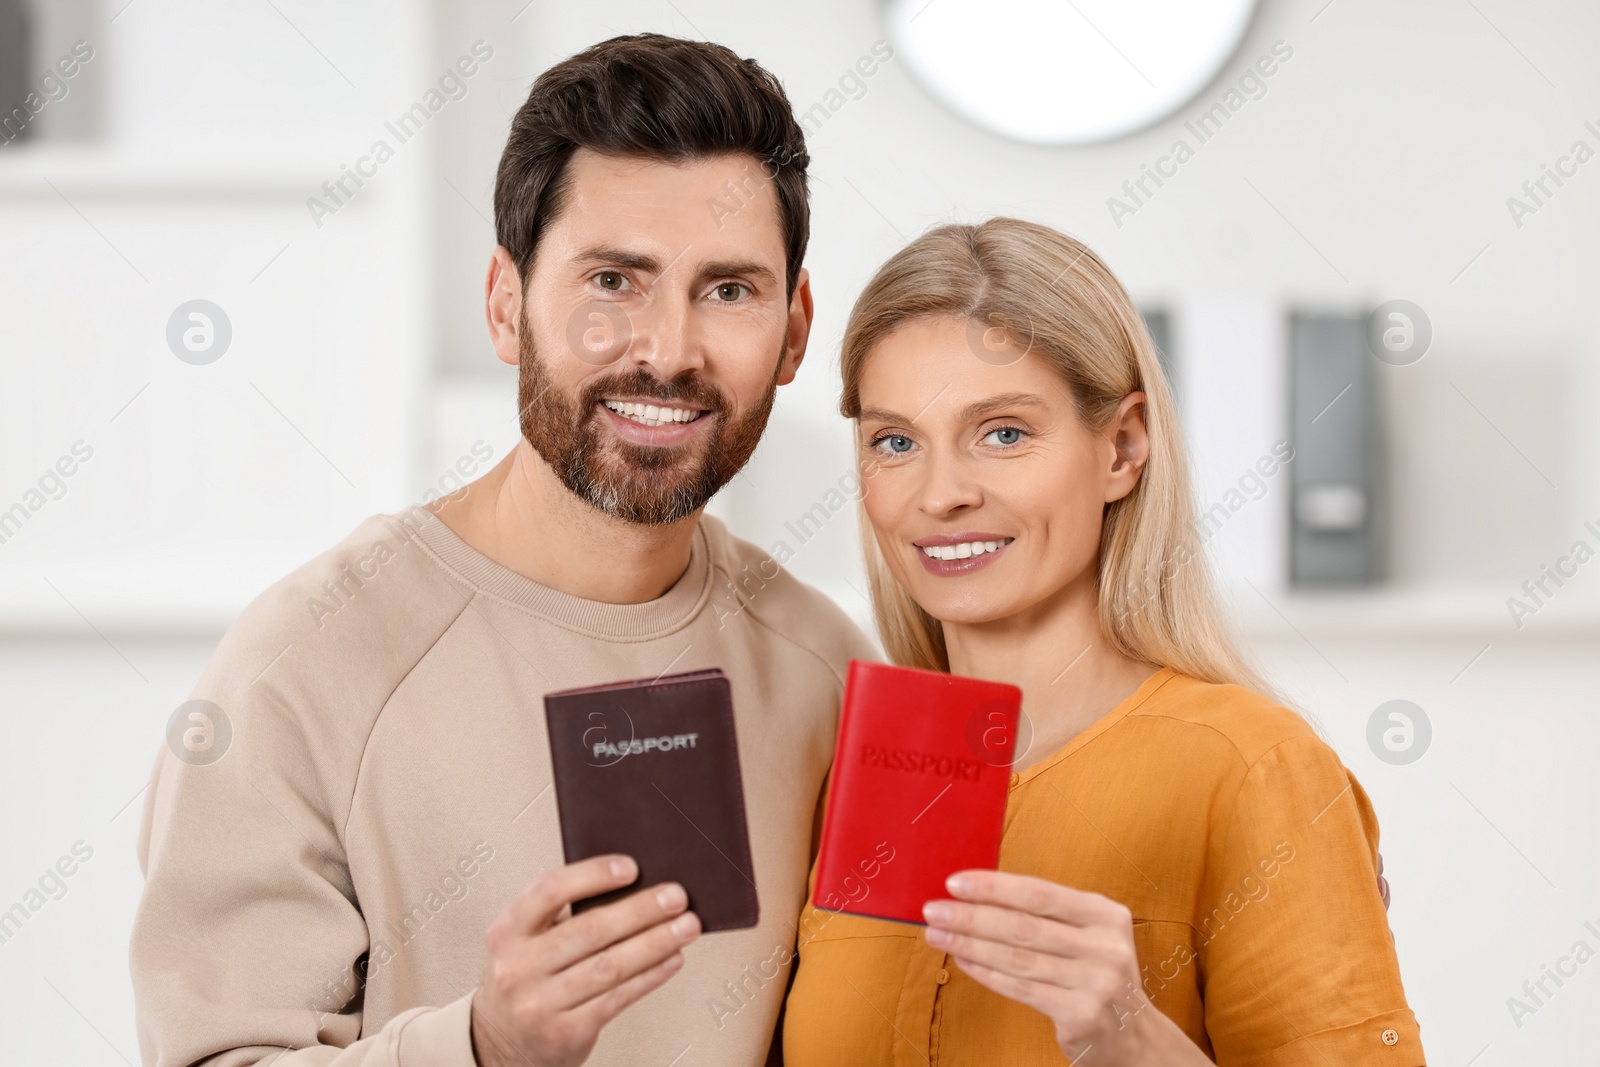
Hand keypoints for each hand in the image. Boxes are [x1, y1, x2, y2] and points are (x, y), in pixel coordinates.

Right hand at [471, 855, 700, 1066]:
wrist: (501, 1041)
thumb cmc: (526, 975)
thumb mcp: (526, 939)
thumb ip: (564, 913)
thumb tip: (636, 885)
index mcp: (506, 932)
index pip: (549, 891)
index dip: (592, 875)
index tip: (632, 868)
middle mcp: (518, 968)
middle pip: (590, 930)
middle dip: (641, 910)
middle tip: (677, 897)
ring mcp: (540, 1004)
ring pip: (610, 966)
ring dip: (656, 943)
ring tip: (687, 927)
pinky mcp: (566, 1033)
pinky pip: (618, 998)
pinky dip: (651, 975)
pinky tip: (672, 959)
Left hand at [922, 870, 1206, 1065]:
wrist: (1133, 1036)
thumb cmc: (1095, 974)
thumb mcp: (1087, 934)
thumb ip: (1045, 915)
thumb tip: (978, 896)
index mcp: (1106, 914)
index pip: (1040, 893)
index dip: (994, 887)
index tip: (955, 883)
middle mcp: (1106, 946)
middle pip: (1024, 926)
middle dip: (972, 916)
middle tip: (933, 909)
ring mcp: (1096, 982)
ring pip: (1018, 958)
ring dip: (970, 944)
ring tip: (937, 934)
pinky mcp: (1081, 1014)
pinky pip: (1022, 989)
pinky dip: (987, 973)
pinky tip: (962, 961)